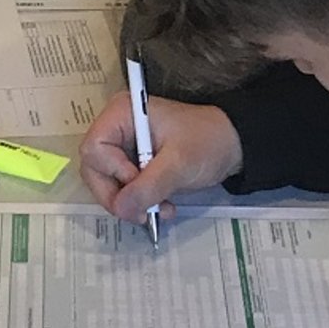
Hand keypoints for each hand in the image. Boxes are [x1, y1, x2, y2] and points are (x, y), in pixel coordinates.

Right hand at [79, 91, 241, 223]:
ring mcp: (124, 148)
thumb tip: (120, 208)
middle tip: (143, 213)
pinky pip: (123, 189)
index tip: (140, 181)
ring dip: (131, 204)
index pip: (94, 150)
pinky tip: (162, 207)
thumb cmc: (207, 142)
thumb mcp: (179, 164)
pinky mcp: (133, 164)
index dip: (112, 172)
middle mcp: (116, 128)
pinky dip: (139, 203)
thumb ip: (148, 186)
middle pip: (94, 170)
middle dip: (118, 196)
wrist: (233, 146)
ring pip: (107, 184)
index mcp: (122, 114)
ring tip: (160, 210)